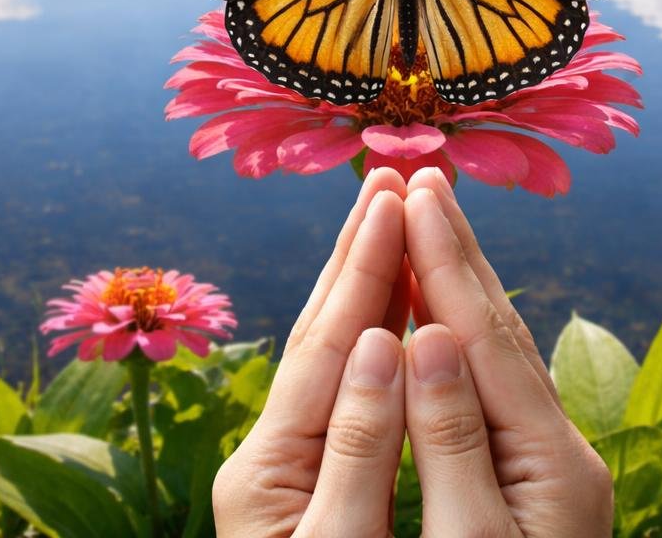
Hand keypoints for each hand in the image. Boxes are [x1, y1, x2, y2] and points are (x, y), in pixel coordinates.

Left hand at [213, 167, 411, 536]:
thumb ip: (360, 447)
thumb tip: (383, 341)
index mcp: (265, 470)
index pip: (324, 347)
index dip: (365, 270)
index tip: (395, 196)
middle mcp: (268, 457)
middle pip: (319, 334)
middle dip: (359, 253)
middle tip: (390, 174)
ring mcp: (286, 469)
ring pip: (333, 358)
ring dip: (367, 284)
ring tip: (393, 216)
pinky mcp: (311, 487)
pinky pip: (351, 391)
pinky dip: (378, 338)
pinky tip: (396, 311)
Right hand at [399, 167, 612, 536]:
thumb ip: (450, 442)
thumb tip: (426, 339)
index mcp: (554, 463)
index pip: (487, 340)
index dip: (443, 263)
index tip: (412, 191)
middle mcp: (562, 454)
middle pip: (501, 332)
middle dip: (456, 252)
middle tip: (424, 177)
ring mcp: (552, 469)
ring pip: (499, 356)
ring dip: (460, 286)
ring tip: (431, 223)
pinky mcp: (535, 487)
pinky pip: (490, 389)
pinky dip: (459, 339)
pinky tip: (439, 321)